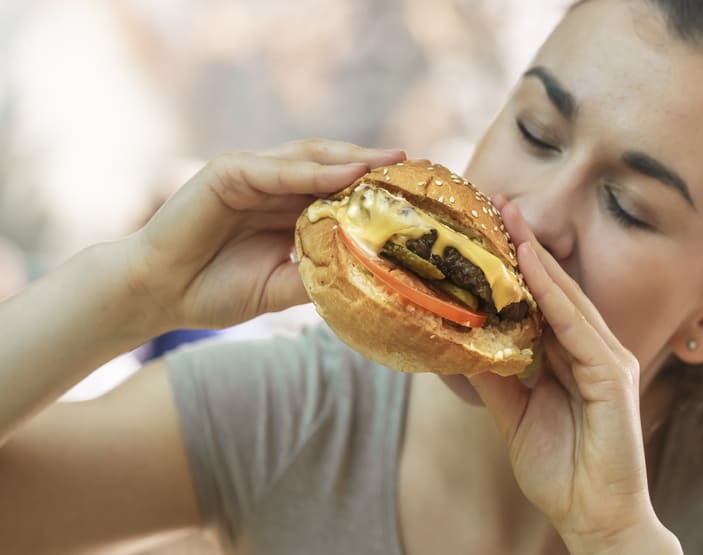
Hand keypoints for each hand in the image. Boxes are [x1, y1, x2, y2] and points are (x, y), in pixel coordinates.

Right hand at [127, 140, 404, 329]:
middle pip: (330, 167)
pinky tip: (345, 173)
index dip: (371, 189)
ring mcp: (250, 175)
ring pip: (308, 159)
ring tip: (386, 162)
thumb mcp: (283, 286)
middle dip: (370, 164)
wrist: (161, 295)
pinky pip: (275, 169)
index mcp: (286, 210)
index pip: (336, 190)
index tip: (411, 194)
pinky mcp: (226, 172)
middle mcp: (272, 187)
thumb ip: (319, 274)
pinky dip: (311, 171)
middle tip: (410, 164)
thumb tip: (372, 278)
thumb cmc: (216, 292)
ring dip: (348, 159)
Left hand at [469, 198, 679, 553]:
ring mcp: (607, 361)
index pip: (544, 302)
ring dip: (537, 259)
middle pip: (558, 289)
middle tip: (498, 205)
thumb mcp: (515, 416)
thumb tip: (464, 347)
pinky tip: (531, 266)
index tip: (490, 231)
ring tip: (509, 221)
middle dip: (526, 248)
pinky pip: (578, 328)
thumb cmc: (562, 470)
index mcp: (574, 359)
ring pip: (568, 299)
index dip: (518, 266)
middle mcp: (594, 351)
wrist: (593, 517)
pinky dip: (554, 296)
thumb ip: (497, 379)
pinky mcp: (613, 377)